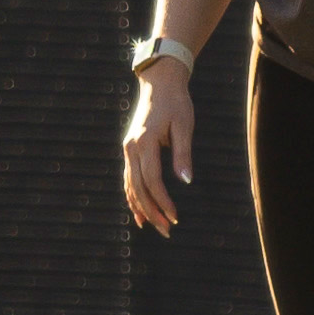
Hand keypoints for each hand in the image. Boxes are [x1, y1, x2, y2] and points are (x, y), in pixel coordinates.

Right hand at [122, 61, 195, 235]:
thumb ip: (183, 154)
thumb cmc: (176, 103)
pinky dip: (133, 198)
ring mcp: (127, 150)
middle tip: (168, 231)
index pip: (152, 180)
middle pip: (138, 188)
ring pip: (130, 186)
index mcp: (144, 141)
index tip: (175, 216)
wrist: (159, 83)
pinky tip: (140, 214)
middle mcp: (131, 148)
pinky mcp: (130, 150)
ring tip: (156, 227)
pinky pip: (129, 179)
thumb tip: (186, 181)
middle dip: (153, 212)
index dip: (163, 201)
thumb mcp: (184, 126)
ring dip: (142, 208)